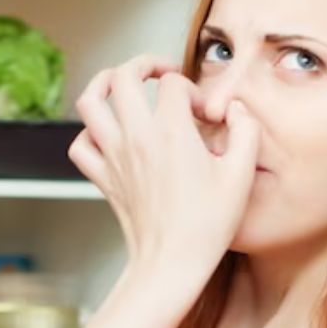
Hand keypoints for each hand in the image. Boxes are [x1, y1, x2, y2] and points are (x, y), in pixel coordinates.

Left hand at [69, 54, 260, 284]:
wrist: (171, 263)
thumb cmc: (207, 225)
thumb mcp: (241, 176)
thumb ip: (245, 132)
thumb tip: (237, 110)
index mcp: (171, 133)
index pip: (174, 85)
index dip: (193, 91)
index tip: (206, 115)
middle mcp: (136, 138)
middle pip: (123, 76)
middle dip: (144, 64)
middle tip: (161, 73)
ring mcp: (114, 157)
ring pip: (90, 101)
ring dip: (103, 83)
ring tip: (120, 82)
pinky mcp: (102, 178)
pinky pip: (80, 143)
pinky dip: (89, 131)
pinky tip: (108, 133)